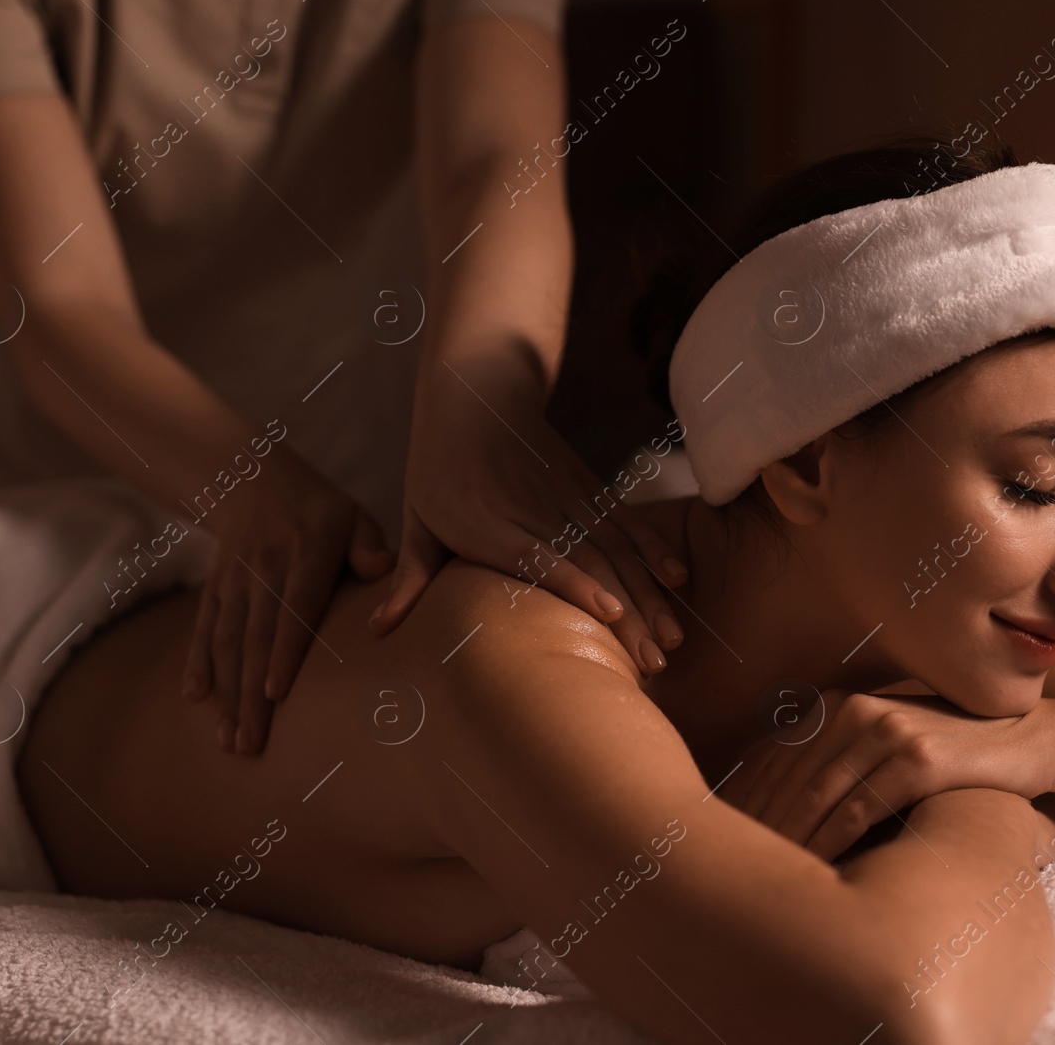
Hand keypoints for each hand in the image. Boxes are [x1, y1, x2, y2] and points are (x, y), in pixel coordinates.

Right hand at [183, 449, 395, 754]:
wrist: (255, 479)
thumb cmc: (321, 511)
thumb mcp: (353, 516)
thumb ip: (369, 546)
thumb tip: (384, 570)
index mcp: (305, 554)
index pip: (294, 609)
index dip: (284, 652)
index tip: (276, 695)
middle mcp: (264, 569)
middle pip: (256, 638)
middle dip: (250, 695)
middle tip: (249, 744)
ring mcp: (234, 580)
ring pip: (227, 641)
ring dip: (225, 692)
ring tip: (227, 739)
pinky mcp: (214, 586)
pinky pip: (203, 627)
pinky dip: (197, 662)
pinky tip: (194, 698)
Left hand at [368, 351, 690, 675]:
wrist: (478, 392)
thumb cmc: (436, 465)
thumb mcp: (416, 517)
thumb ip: (410, 577)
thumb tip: (376, 631)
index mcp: (486, 522)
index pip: (537, 555)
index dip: (574, 582)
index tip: (609, 612)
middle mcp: (533, 510)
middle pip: (589, 563)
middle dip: (628, 613)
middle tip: (655, 661)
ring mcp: (566, 497)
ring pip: (616, 550)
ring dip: (648, 594)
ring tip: (672, 640)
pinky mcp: (587, 488)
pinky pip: (626, 522)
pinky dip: (653, 548)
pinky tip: (677, 578)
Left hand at [718, 688, 1054, 860]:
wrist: (1027, 741)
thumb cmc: (948, 753)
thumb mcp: (882, 744)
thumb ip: (833, 760)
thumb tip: (773, 804)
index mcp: (834, 705)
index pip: (771, 757)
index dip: (743, 800)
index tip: (717, 839)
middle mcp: (852, 709)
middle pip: (786, 777)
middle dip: (755, 823)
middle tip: (729, 868)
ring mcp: (884, 730)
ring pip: (815, 794)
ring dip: (786, 837)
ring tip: (763, 874)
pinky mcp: (918, 758)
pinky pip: (859, 809)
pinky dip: (831, 841)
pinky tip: (814, 869)